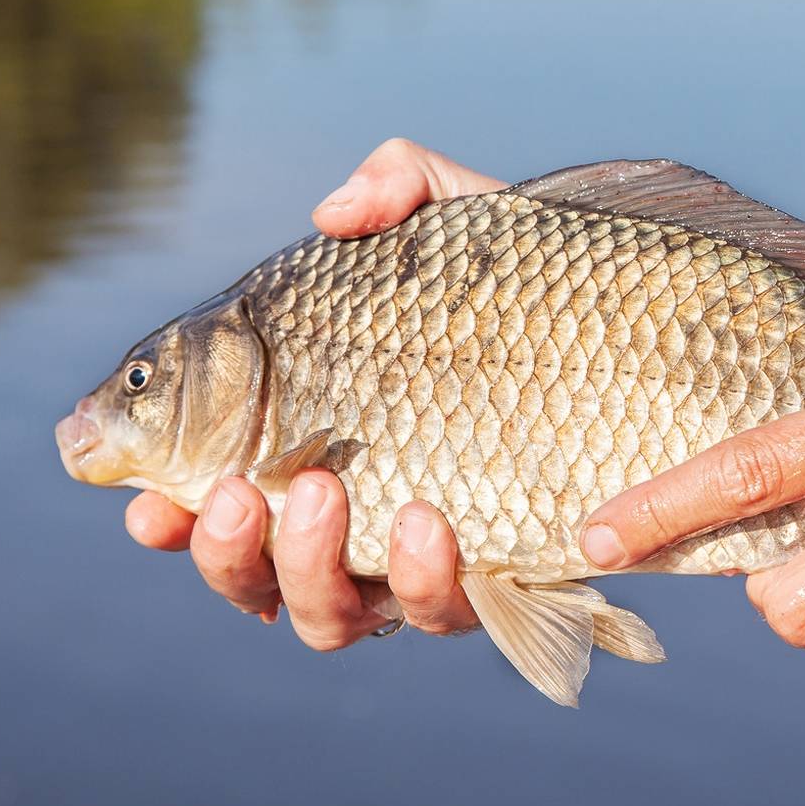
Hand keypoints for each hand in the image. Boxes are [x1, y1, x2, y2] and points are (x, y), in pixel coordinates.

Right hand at [126, 138, 503, 648]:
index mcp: (313, 446)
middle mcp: (355, 521)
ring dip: (307, 567)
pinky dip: (422, 580)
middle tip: (230, 493)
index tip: (145, 500)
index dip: (169, 513)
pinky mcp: (497, 585)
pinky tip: (429, 523)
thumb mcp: (467, 218)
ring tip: (325, 491)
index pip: (218, 497)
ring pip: (331, 618)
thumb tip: (332, 213)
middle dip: (226, 552)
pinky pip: (443, 616)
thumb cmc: (539, 289)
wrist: (659, 345)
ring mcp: (421, 564)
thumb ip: (397, 187)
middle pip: (254, 578)